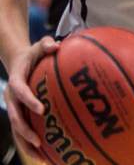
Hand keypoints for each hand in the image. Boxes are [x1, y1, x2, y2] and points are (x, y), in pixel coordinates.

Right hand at [5, 36, 58, 159]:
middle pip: (15, 117)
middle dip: (24, 131)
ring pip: (16, 130)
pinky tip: (44, 155)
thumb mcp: (38, 46)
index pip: (20, 92)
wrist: (18, 61)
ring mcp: (13, 108)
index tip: (41, 109)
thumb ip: (46, 44)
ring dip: (26, 144)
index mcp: (16, 81)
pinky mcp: (18, 115)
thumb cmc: (32, 54)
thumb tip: (57, 45)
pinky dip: (30, 144)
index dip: (29, 101)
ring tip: (41, 157)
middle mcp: (11, 98)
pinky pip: (22, 132)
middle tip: (38, 140)